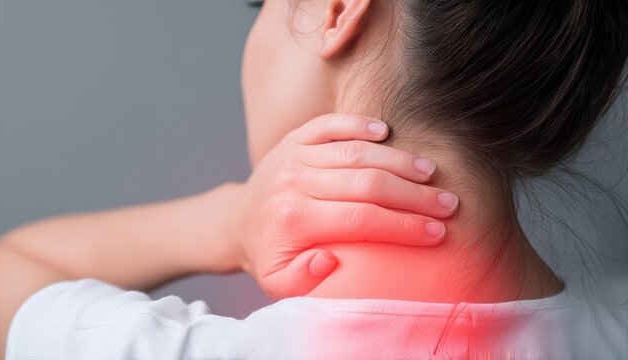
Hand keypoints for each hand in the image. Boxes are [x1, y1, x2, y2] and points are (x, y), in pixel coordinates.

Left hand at [227, 113, 459, 298]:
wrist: (237, 222)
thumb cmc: (269, 255)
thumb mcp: (278, 282)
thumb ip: (303, 280)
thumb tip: (330, 260)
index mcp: (295, 219)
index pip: (361, 219)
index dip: (404, 226)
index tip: (438, 233)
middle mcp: (295, 182)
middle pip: (366, 183)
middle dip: (414, 195)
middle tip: (449, 204)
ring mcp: (294, 156)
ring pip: (356, 151)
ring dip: (398, 160)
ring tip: (432, 173)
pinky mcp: (294, 138)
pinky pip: (329, 124)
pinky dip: (359, 123)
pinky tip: (388, 131)